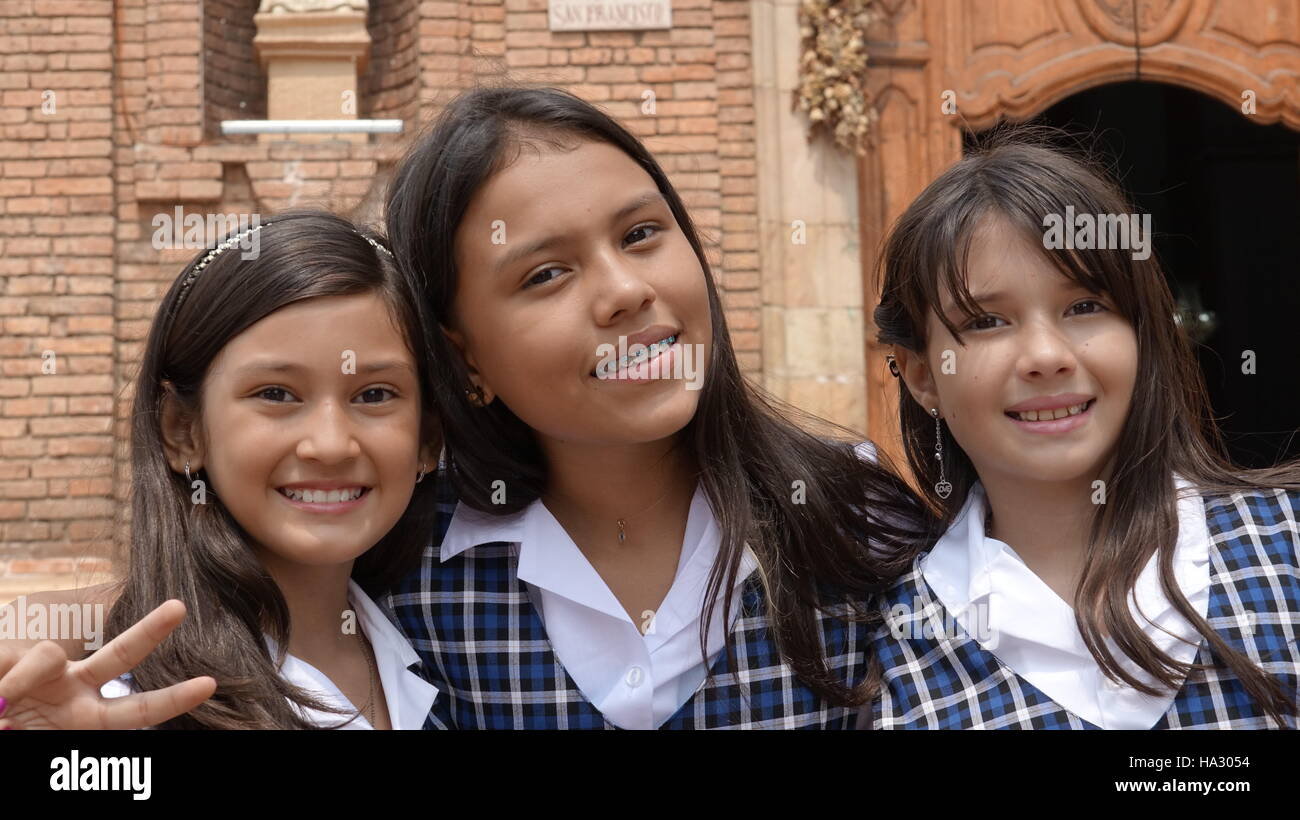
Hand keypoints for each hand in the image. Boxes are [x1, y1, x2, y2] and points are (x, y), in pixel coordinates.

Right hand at [0, 599, 216, 729]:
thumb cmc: (13, 729)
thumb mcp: (34, 740)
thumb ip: (33, 731)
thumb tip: (9, 715)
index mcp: (88, 717)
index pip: (139, 711)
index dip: (173, 699)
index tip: (210, 684)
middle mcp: (75, 687)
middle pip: (121, 655)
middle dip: (150, 630)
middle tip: (180, 606)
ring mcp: (47, 668)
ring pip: (48, 653)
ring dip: (16, 686)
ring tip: (2, 710)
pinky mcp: (12, 651)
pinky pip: (12, 662)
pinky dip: (3, 684)